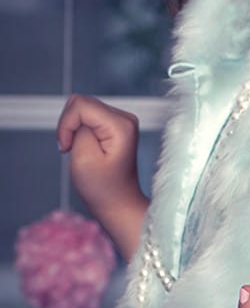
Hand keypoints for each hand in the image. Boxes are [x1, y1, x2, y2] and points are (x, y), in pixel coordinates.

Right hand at [56, 95, 146, 256]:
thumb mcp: (83, 156)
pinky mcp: (116, 126)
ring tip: (80, 151)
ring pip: (82, 109)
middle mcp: (125, 118)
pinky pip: (87, 117)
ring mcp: (122, 121)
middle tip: (72, 150)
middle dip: (69, 126)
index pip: (80, 105)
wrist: (118, 204)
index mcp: (121, 125)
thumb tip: (78, 110)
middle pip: (81, 103)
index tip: (67, 148)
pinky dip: (79, 131)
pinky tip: (86, 148)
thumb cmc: (102, 188)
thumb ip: (78, 127)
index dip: (65, 124)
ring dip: (73, 129)